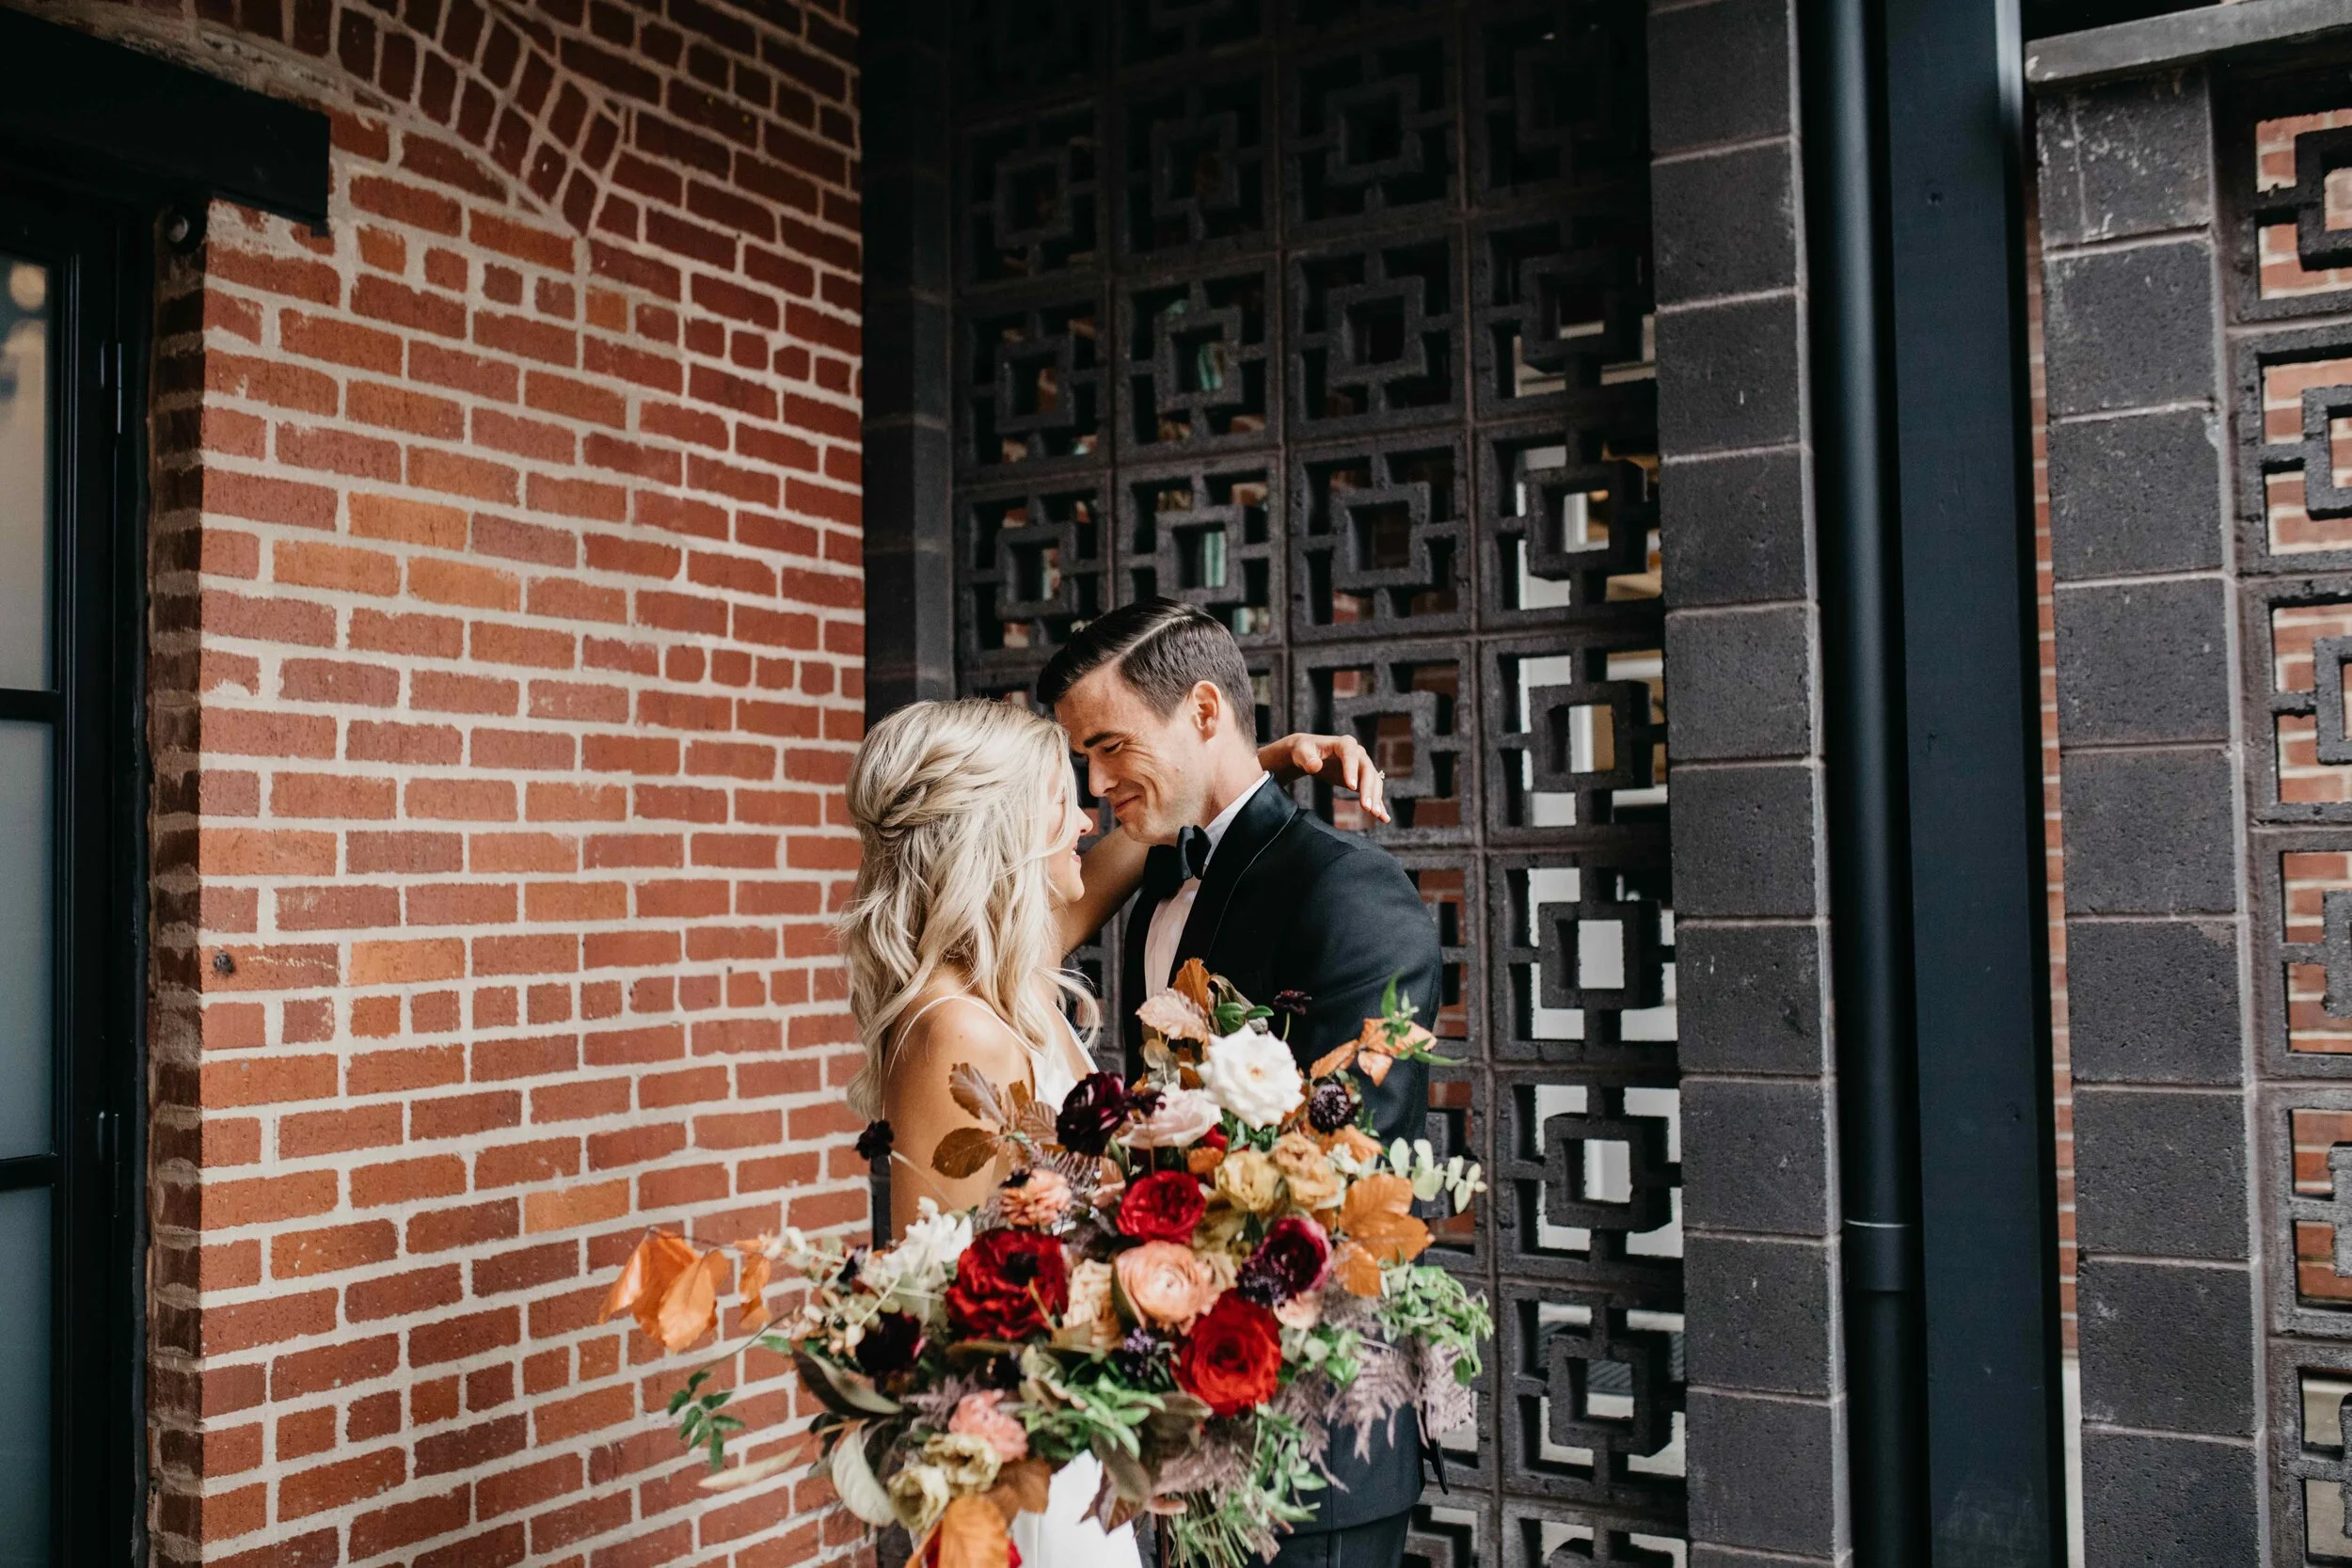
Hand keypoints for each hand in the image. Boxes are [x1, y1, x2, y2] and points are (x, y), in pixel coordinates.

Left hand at [1261, 733, 1389, 822]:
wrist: (1310, 753)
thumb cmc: (1304, 750)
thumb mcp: (1301, 752)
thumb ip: (1307, 758)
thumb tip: (1315, 765)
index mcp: (1344, 743)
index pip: (1351, 755)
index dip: (1352, 770)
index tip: (1351, 787)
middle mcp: (1358, 753)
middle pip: (1367, 770)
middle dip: (1368, 789)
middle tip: (1366, 808)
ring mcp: (1362, 765)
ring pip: (1374, 782)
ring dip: (1375, 798)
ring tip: (1374, 815)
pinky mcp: (1361, 778)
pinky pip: (1372, 791)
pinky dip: (1378, 804)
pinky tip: (1384, 818)